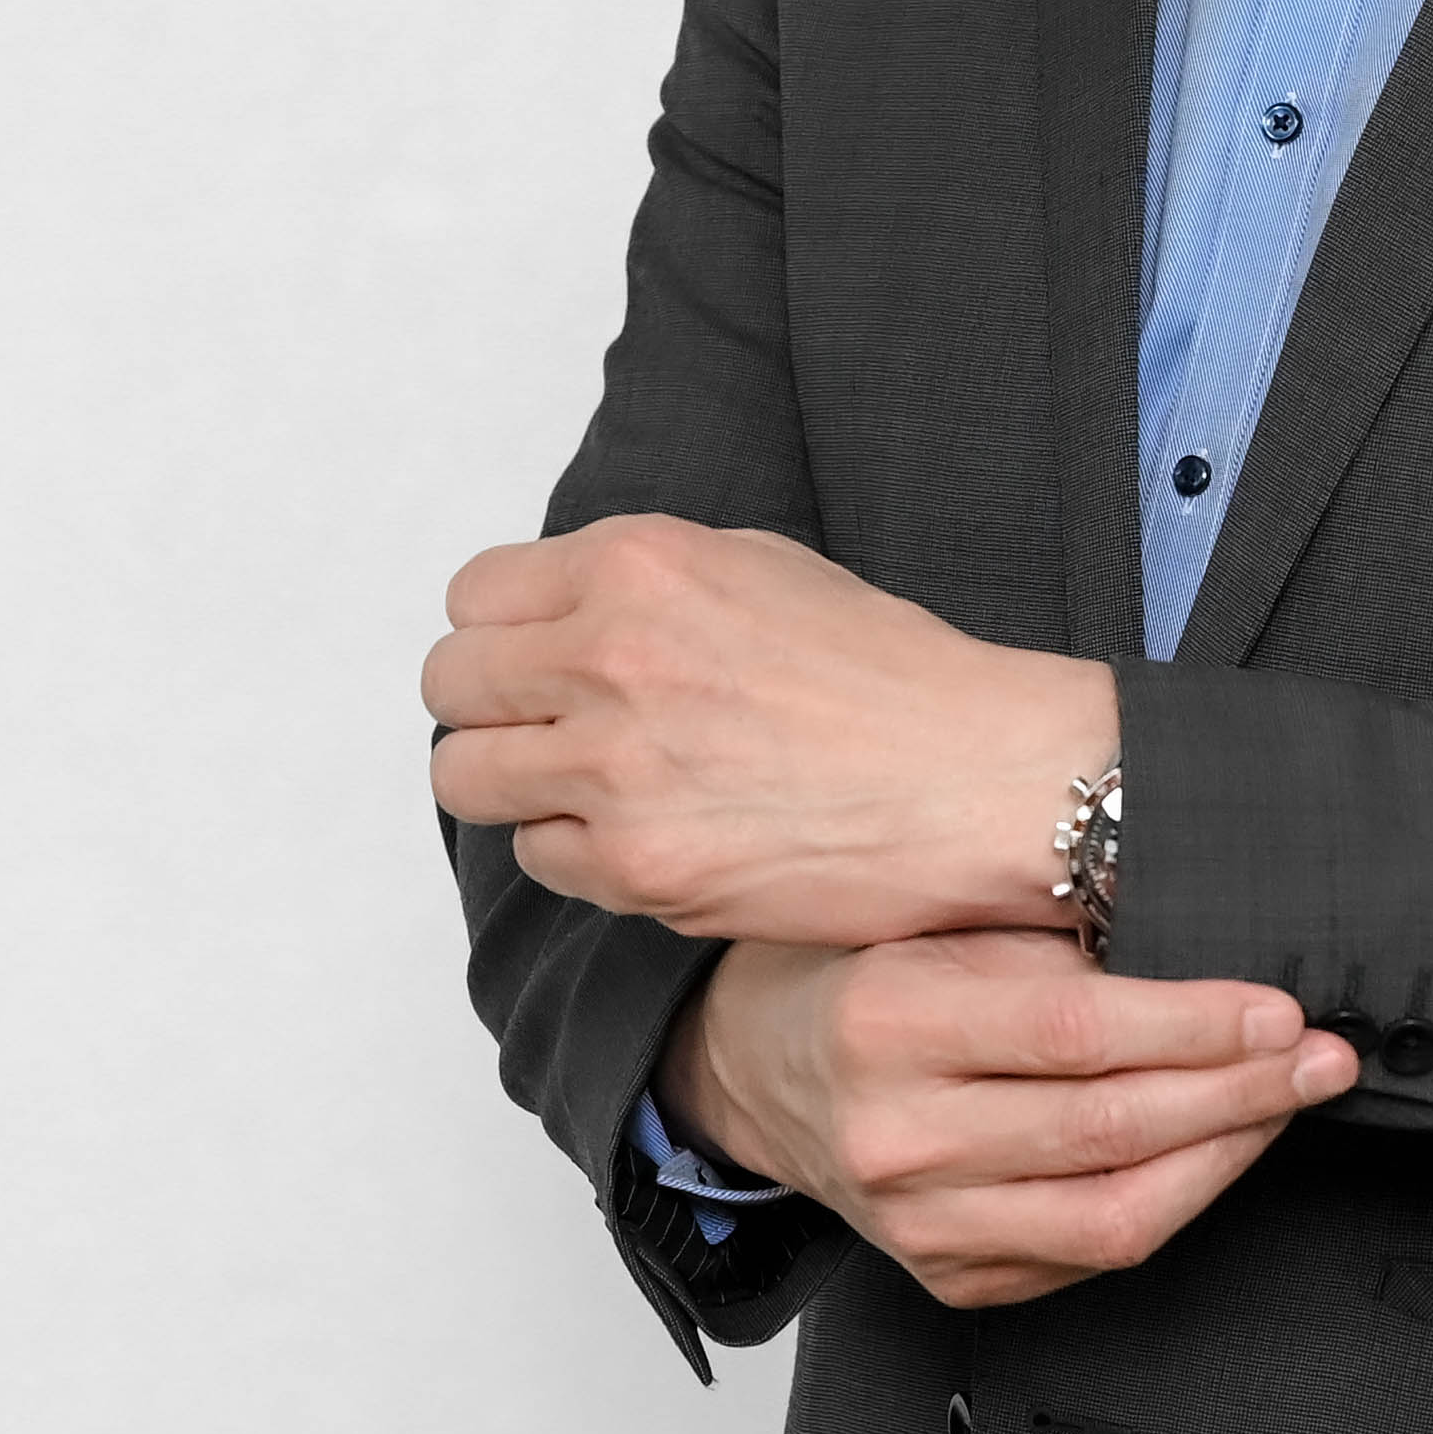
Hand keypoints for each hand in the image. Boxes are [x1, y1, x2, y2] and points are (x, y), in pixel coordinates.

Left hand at [424, 515, 1112, 949]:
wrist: (982, 783)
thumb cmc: (892, 677)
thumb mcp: (761, 565)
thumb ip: (641, 580)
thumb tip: (556, 611)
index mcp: (635, 566)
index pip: (474, 597)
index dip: (503, 631)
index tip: (534, 658)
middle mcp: (608, 658)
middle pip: (450, 685)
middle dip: (491, 706)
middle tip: (547, 727)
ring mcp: (614, 771)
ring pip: (466, 779)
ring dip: (514, 782)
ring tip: (582, 785)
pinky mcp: (637, 868)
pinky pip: (539, 857)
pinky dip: (578, 850)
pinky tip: (648, 833)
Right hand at [667, 933, 1362, 1310]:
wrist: (754, 1070)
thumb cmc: (854, 972)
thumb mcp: (930, 918)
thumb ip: (1047, 939)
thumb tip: (1202, 950)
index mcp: (889, 1023)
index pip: (1077, 1034)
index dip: (1197, 1029)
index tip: (1278, 1010)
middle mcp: (898, 1137)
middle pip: (1110, 1129)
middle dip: (1241, 1092)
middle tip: (1318, 1058)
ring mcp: (920, 1225)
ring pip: (1115, 1215)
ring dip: (1224, 1158)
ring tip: (1284, 1106)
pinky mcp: (947, 1276)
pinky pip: (1089, 1255)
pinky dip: (1171, 1204)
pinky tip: (1213, 1153)